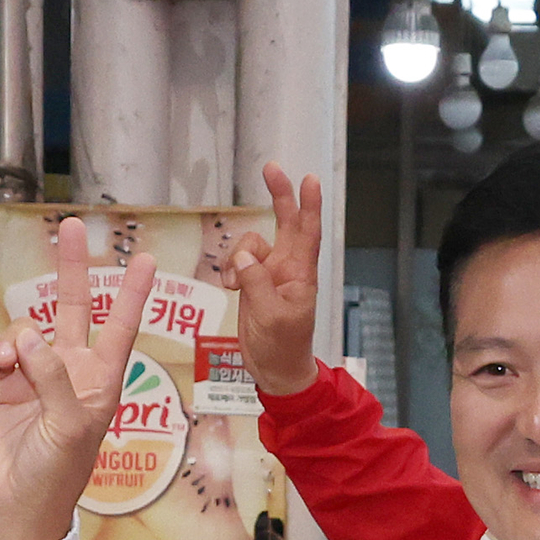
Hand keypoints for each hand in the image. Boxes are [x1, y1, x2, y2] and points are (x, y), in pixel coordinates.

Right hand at [0, 218, 157, 539]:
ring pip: (26, 329)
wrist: (17, 506)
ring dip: (13, 338)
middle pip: (75, 307)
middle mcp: (70, 371)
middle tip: (73, 225)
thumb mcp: (68, 428)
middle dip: (72, 268)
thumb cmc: (56, 475)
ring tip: (4, 363)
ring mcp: (36, 376)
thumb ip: (52, 379)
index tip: (148, 258)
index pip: (121, 326)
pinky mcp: (4, 385)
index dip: (132, 293)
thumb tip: (30, 336)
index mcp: (100, 381)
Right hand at [231, 163, 323, 396]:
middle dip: (279, 195)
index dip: (309, 205)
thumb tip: (244, 257)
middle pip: (285, 223)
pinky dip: (229, 270)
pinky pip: (237, 263)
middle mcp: (287, 268)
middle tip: (271, 168)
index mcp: (301, 275)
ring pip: (249, 245)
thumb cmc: (283, 347)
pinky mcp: (253, 283)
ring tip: (232, 285)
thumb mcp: (270, 317)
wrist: (276, 371)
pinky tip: (229, 289)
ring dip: (236, 257)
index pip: (308, 233)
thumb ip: (256, 283)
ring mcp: (269, 274)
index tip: (310, 179)